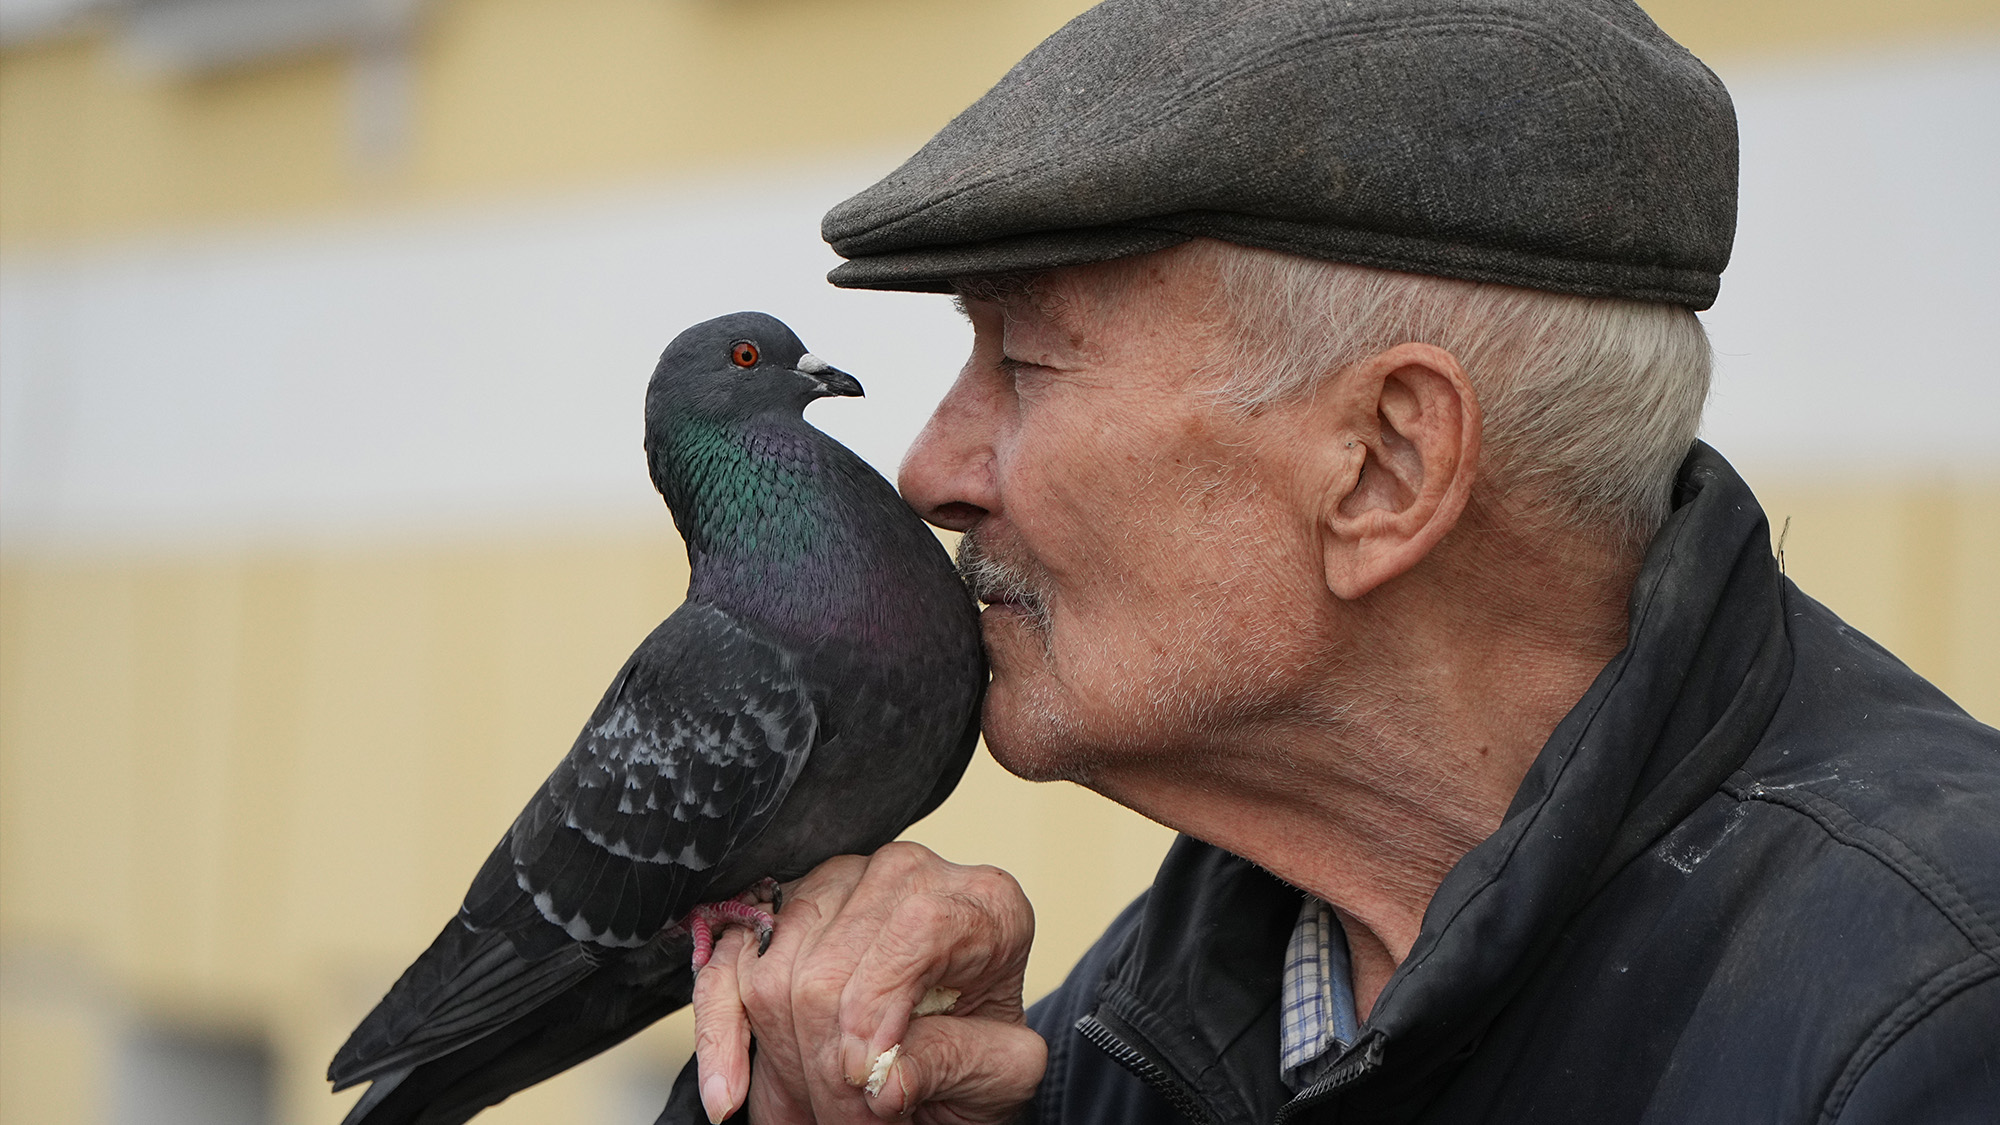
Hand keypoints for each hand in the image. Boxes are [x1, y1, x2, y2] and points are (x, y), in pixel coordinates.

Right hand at [690, 842, 1045, 1122]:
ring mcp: (836, 884)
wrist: (957, 1046)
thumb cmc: (984, 1052)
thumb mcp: (1001, 1070)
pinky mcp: (780, 911)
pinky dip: (720, 1035)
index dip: (877, 1013)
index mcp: (981, 903)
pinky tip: (729, 1094)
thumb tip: (883, 1081)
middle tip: (846, 1119)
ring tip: (817, 1107)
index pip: (914, 928)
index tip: (870, 1089)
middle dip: (826, 1062)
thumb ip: (954, 1065)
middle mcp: (906, 875)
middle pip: (830, 963)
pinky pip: (727, 969)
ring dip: (784, 1059)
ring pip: (775, 972)